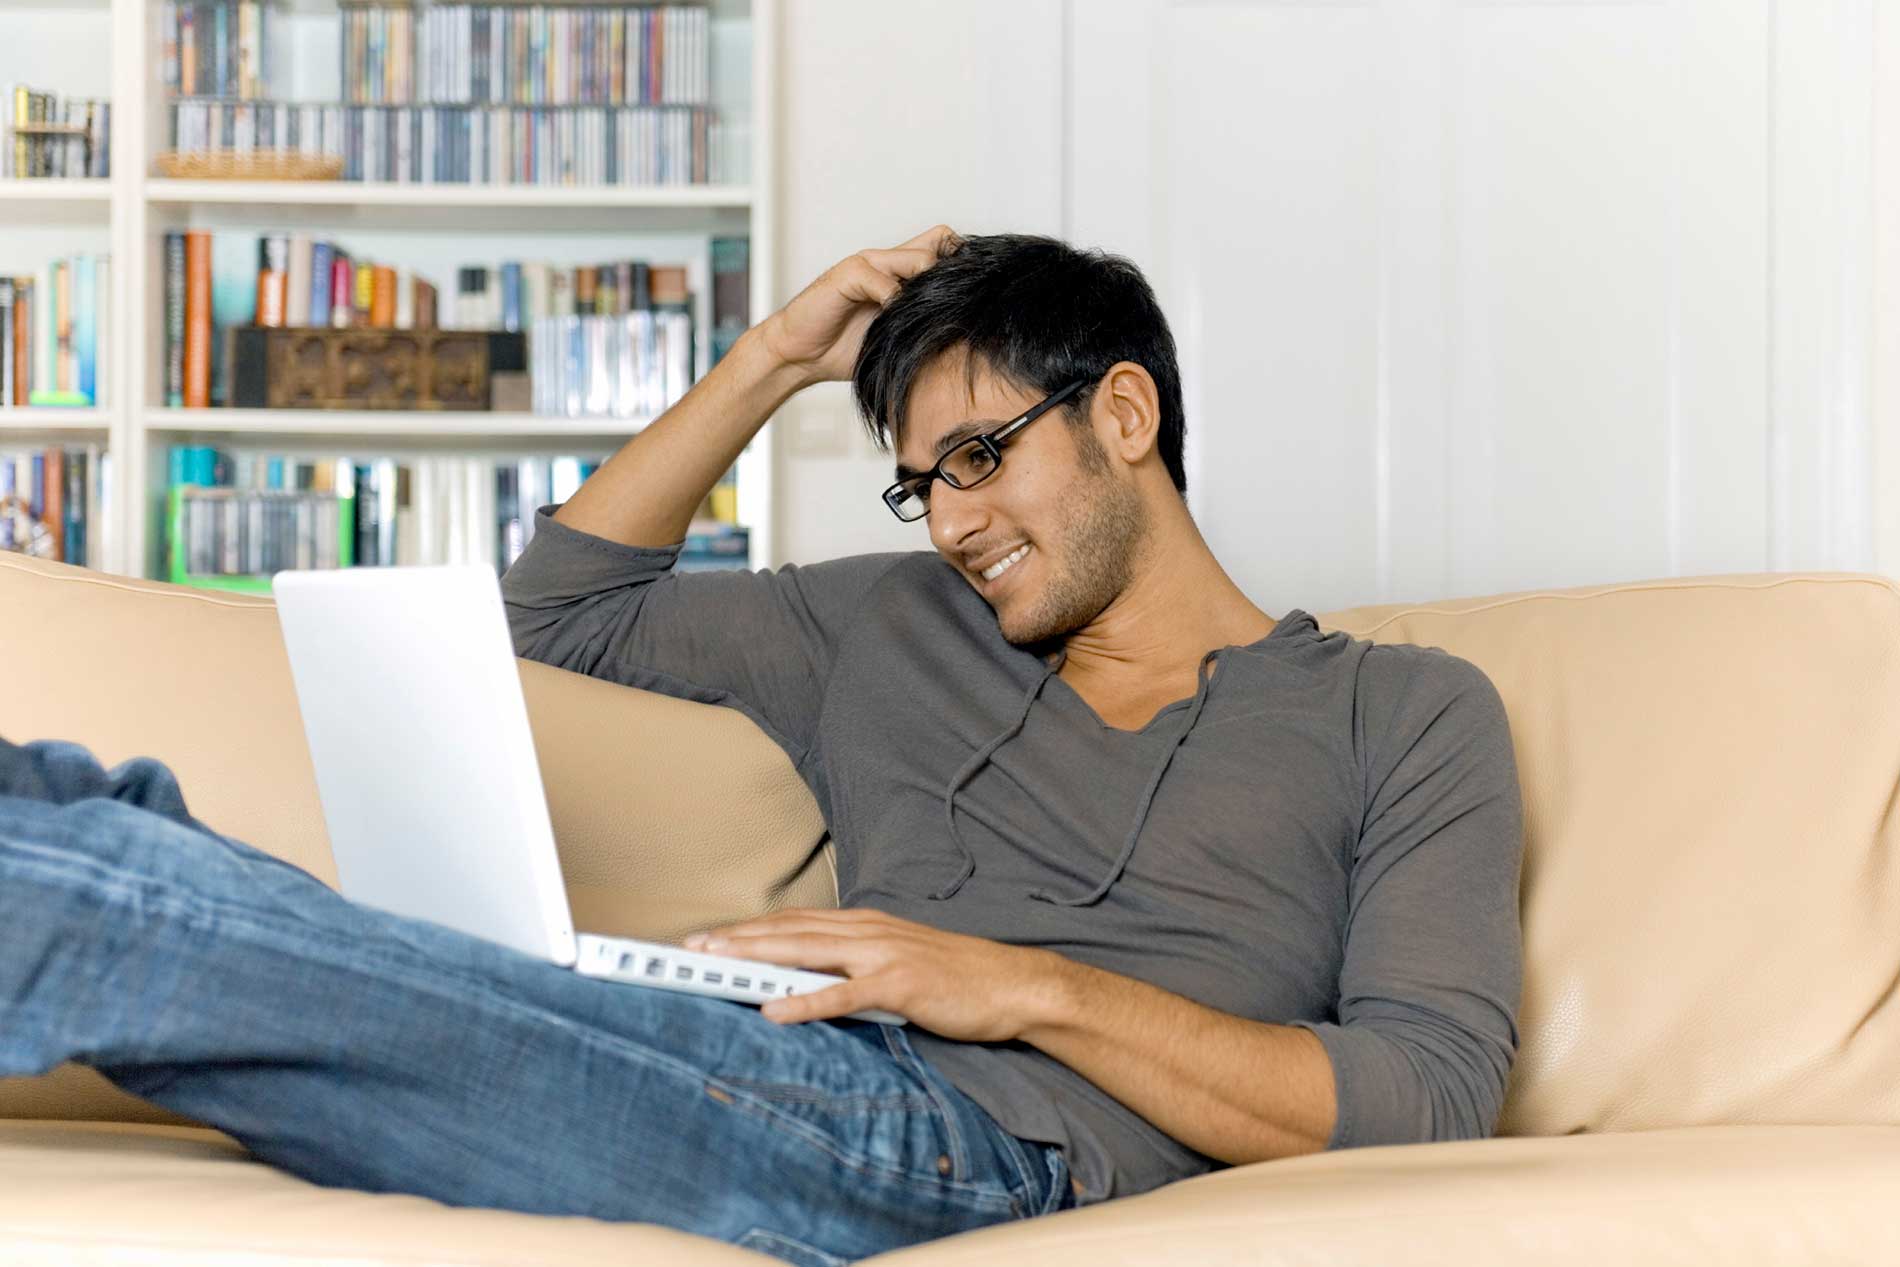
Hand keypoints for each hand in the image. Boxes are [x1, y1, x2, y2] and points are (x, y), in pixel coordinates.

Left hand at [683, 907, 1056, 1041]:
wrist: (1012, 985)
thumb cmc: (956, 979)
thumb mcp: (897, 962)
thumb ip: (855, 966)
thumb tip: (811, 983)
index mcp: (864, 925)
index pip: (793, 924)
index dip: (746, 930)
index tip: (706, 939)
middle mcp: (867, 931)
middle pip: (788, 932)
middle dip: (736, 939)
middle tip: (690, 948)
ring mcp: (883, 955)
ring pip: (806, 952)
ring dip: (756, 958)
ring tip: (714, 966)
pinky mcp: (900, 985)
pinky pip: (844, 994)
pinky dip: (805, 1001)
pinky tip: (775, 1010)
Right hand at [755, 225, 961, 387]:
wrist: (799, 355)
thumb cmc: (845, 349)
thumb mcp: (895, 338)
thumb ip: (921, 327)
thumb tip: (967, 336)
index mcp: (900, 273)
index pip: (945, 246)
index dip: (961, 267)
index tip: (971, 298)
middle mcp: (887, 262)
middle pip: (941, 242)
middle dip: (951, 278)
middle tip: (949, 311)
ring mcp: (867, 264)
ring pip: (920, 258)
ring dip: (927, 289)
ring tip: (920, 319)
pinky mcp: (848, 275)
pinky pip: (884, 281)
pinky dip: (894, 303)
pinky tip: (890, 325)